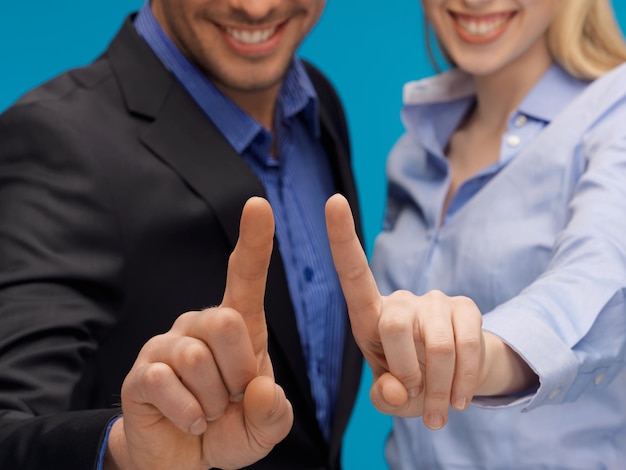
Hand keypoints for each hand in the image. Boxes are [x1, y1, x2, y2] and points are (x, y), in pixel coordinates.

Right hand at [106, 197, 292, 469]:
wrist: (183, 456)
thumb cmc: (228, 429)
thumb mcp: (265, 427)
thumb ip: (275, 413)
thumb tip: (261, 389)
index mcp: (238, 327)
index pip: (245, 277)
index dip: (254, 241)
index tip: (259, 204)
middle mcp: (199, 325)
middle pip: (227, 321)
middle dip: (238, 372)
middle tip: (232, 397)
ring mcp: (167, 345)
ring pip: (198, 359)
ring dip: (213, 402)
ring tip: (208, 410)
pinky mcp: (141, 372)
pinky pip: (166, 383)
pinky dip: (188, 414)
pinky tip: (188, 419)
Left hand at [325, 194, 484, 429]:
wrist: (453, 380)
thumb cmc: (411, 383)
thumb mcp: (390, 396)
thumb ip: (385, 397)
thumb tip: (396, 388)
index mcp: (369, 316)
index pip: (353, 273)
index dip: (342, 237)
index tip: (333, 200)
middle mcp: (400, 300)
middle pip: (394, 325)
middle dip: (408, 374)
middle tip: (419, 407)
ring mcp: (434, 300)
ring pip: (437, 345)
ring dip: (440, 390)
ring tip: (439, 412)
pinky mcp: (466, 307)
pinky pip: (468, 346)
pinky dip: (466, 382)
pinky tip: (461, 400)